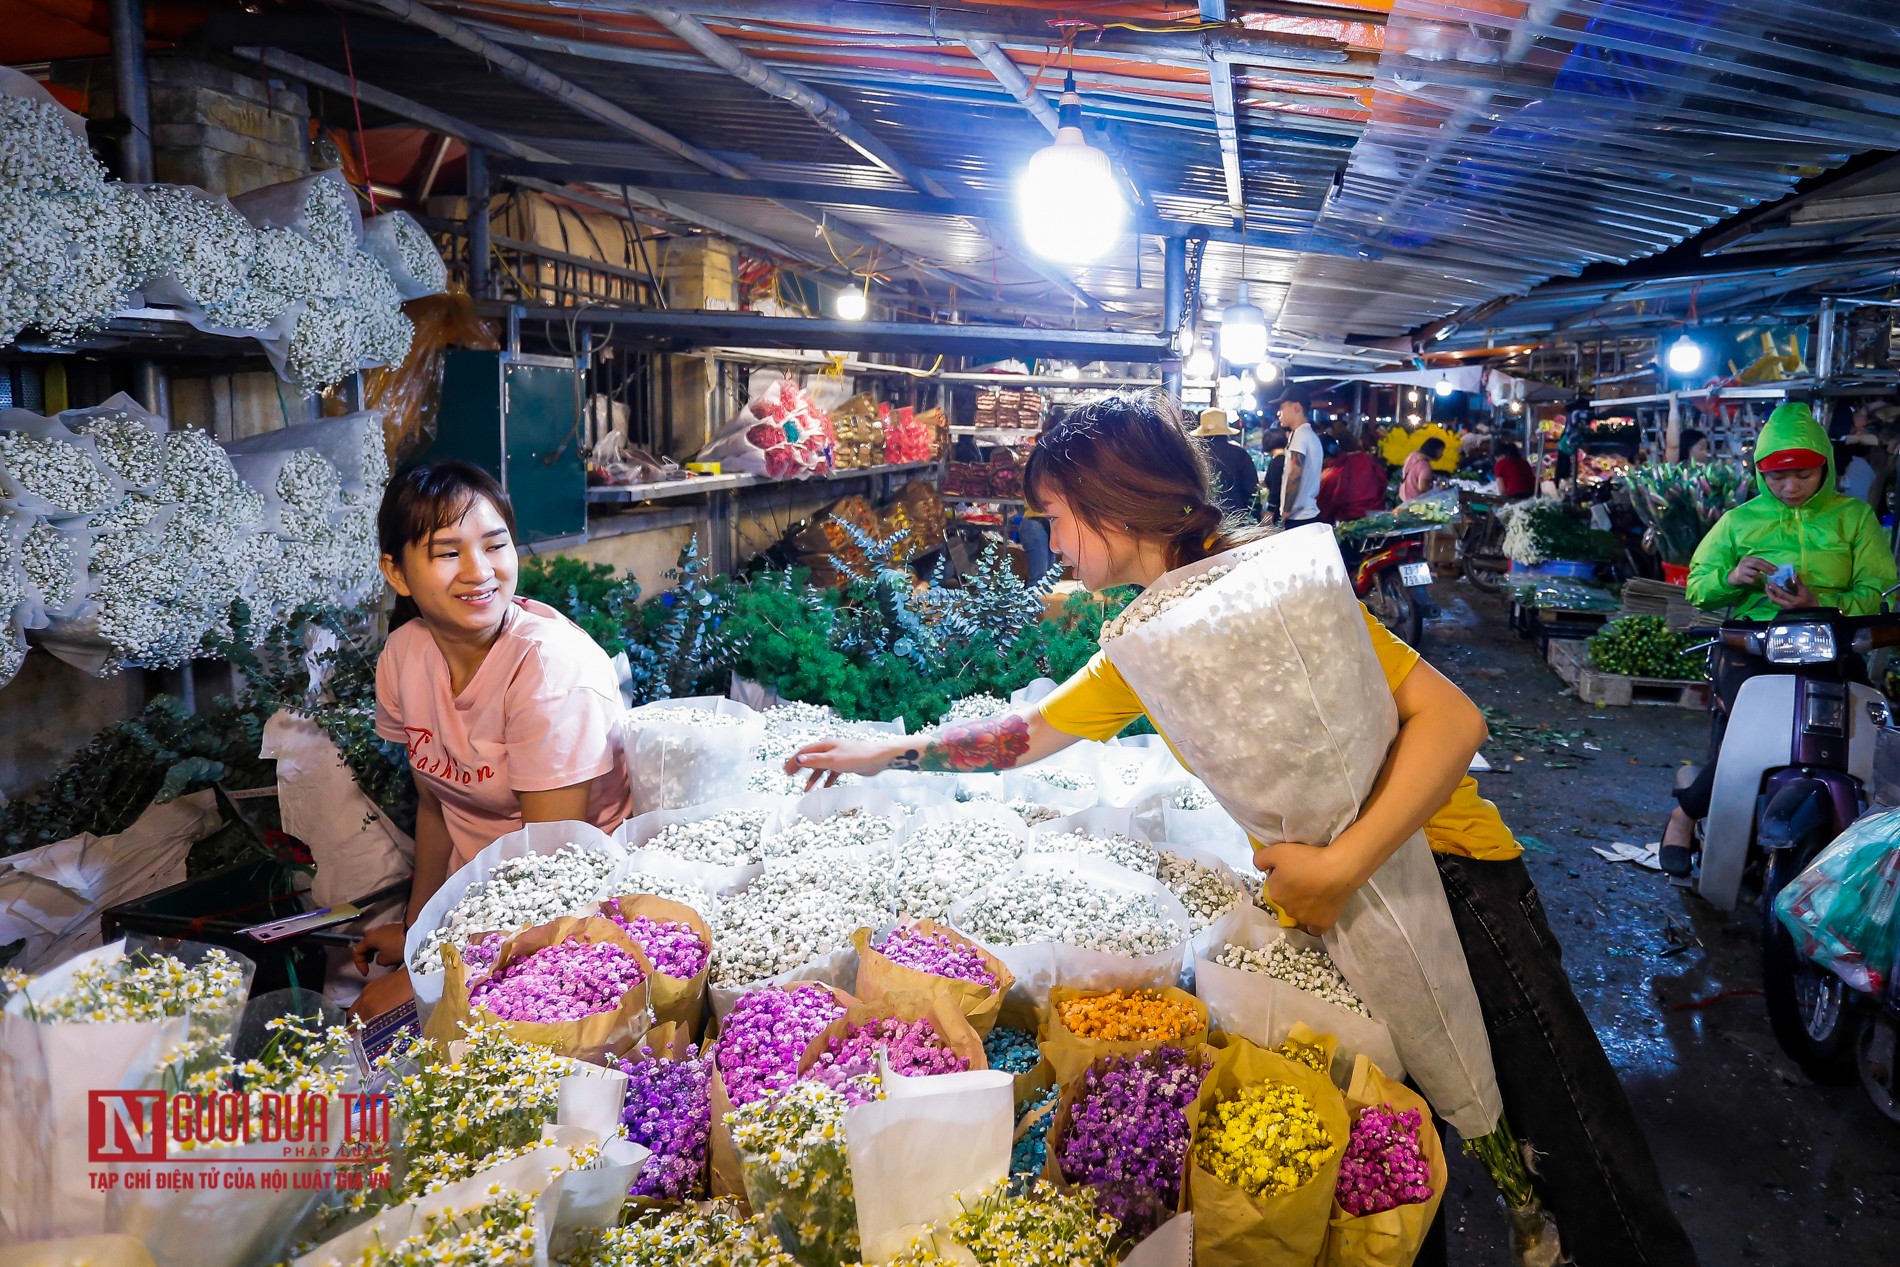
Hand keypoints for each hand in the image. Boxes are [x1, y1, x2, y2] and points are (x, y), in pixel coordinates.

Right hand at [352, 923, 406, 973]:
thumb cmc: (399, 946)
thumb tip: (380, 959)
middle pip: (365, 944)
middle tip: (369, 963)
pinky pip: (384, 938)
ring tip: (381, 959)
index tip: (365, 972)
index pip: (357, 950)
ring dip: (375, 950)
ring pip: (375, 941)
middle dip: (366, 955)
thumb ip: (379, 961)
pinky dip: (383, 946)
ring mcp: (385, 928)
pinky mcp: (394, 928)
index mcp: (370, 938)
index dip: (359, 964)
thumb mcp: (387, 959)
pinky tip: (390, 952)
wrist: (416, 932)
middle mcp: (375, 931)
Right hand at [785, 738, 903, 790]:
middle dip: (800, 768)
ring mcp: (837, 757)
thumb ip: (815, 761)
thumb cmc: (857, 756)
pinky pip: (831, 774)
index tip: (785, 771)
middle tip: (790, 777)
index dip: (794, 761)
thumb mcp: (833, 760)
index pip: (804, 752)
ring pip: (821, 768)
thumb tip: (798, 760)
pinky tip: (824, 789)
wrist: (877, 759)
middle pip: (811, 759)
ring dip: (813, 779)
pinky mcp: (845, 765)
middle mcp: (829, 750)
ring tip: (806, 790)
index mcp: (825, 745)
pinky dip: (826, 781)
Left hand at [1253, 841, 1363, 934]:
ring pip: (1299, 913)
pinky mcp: (1322, 924)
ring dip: (1303, 905)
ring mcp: (1305, 919)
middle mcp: (1287, 909)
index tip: (1294, 867)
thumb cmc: (1307, 859)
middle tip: (1306, 877)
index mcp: (1275, 893)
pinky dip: (1314, 923)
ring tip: (1317, 891)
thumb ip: (1261, 859)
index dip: (1283, 875)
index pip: (1275, 884)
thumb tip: (1259, 867)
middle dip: (1292, 890)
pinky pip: (1314, 929)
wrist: (1337, 869)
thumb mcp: (1277, 851)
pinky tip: (1317, 915)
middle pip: (1287, 899)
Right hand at [1728, 556, 1774, 588]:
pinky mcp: (1740, 577)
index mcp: (1748, 558)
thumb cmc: (1746, 570)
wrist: (1733, 576)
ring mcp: (1741, 570)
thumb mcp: (1751, 565)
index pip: (1760, 560)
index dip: (1769, 564)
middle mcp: (1744, 562)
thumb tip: (1773, 568)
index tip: (1776, 569)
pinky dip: (1755, 581)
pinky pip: (1751, 580)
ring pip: (1755, 573)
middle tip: (1773, 573)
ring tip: (1761, 576)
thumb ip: (1759, 565)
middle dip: (1766, 569)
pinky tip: (1754, 580)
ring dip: (1760, 575)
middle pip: (1757, 565)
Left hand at [1767, 574, 1816, 609]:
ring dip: (1770, 594)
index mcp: (1793, 601)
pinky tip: (1775, 591)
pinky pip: (1777, 601)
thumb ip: (1799, 583)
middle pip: (1773, 599)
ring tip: (1769, 586)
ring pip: (1774, 601)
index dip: (1775, 588)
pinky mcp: (1785, 608)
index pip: (1781, 594)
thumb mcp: (1806, 592)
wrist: (1812, 612)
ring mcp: (1785, 607)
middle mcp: (1787, 605)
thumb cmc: (1811, 601)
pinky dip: (1774, 596)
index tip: (1770, 581)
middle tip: (1766, 584)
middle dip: (1768, 591)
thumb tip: (1795, 574)